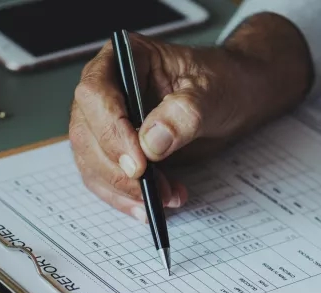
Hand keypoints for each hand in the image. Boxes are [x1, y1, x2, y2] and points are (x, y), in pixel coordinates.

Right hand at [68, 14, 312, 220]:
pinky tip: (157, 205)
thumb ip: (183, 113)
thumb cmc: (223, 83)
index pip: (95, 93)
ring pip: (92, 163)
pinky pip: (106, 180)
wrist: (234, 99)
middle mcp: (106, 89)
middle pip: (87, 134)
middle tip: (152, 191)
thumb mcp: (212, 93)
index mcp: (122, 59)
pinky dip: (128, 198)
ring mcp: (106, 123)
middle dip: (118, 170)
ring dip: (124, 190)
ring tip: (167, 197)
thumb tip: (151, 142)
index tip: (139, 163)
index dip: (111, 130)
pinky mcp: (115, 152)